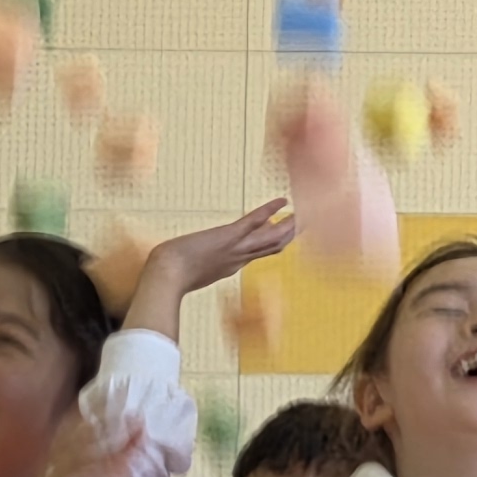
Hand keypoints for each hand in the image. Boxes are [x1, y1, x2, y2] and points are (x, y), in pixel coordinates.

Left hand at [125, 198, 297, 332]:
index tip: (287, 237)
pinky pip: (254, 221)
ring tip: (305, 215)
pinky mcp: (229, 235)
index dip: (275, 245)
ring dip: (289, 226)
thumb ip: (197, 269)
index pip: (260, 253)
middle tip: (307, 224)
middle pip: (273, 246)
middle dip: (291, 235)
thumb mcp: (188, 272)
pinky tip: (282, 202)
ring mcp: (237, 247)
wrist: (168, 275)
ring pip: (271, 237)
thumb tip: (193, 269)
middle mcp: (240, 257)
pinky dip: (269, 210)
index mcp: (232, 265)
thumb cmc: (171, 274)